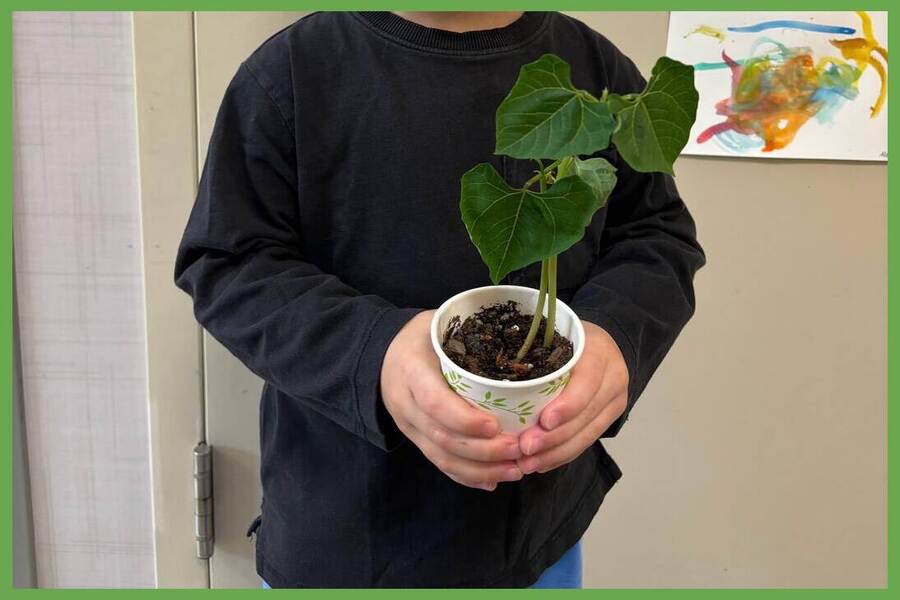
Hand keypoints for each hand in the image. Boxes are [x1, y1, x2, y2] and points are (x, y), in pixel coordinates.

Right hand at [381, 310, 523, 489]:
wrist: (384, 354)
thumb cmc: (423, 335)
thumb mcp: (439, 324)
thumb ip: (470, 334)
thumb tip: (521, 342)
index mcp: (411, 369)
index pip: (434, 401)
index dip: (464, 418)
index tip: (495, 425)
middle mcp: (405, 402)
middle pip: (442, 436)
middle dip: (483, 450)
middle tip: (519, 449)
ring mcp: (409, 425)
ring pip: (442, 456)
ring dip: (480, 469)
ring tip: (515, 469)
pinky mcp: (415, 438)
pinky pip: (439, 462)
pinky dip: (466, 476)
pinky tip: (492, 481)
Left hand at [517, 321, 628, 473]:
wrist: (606, 346)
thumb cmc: (570, 340)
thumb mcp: (556, 336)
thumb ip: (536, 353)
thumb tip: (491, 381)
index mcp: (598, 353)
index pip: (587, 382)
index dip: (568, 405)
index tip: (544, 421)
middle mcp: (612, 378)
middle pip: (585, 415)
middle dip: (554, 437)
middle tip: (524, 449)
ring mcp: (614, 401)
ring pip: (586, 435)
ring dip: (555, 453)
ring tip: (527, 464)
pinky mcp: (609, 418)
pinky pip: (586, 442)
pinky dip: (562, 455)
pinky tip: (541, 463)